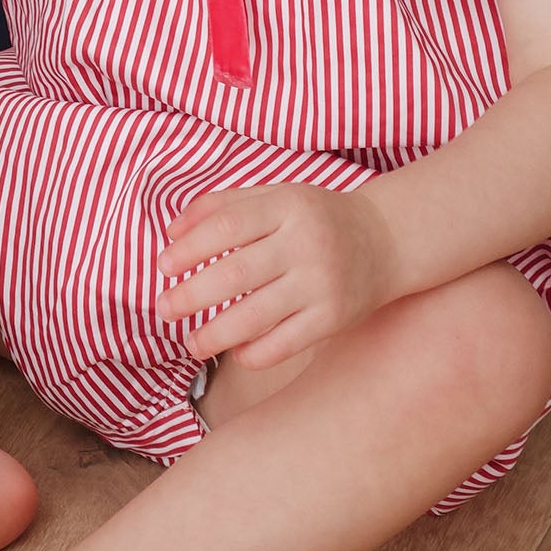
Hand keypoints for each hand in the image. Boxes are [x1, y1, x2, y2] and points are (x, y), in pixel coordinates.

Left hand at [156, 182, 398, 370]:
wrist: (387, 241)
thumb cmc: (316, 218)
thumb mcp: (276, 196)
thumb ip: (222, 206)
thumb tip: (171, 233)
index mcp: (288, 206)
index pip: (226, 226)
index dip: (189, 248)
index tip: (164, 267)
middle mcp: (306, 244)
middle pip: (235, 274)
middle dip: (190, 296)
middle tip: (163, 309)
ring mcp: (321, 284)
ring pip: (256, 316)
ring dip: (214, 334)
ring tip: (190, 342)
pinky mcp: (333, 318)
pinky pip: (284, 344)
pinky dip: (253, 354)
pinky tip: (235, 353)